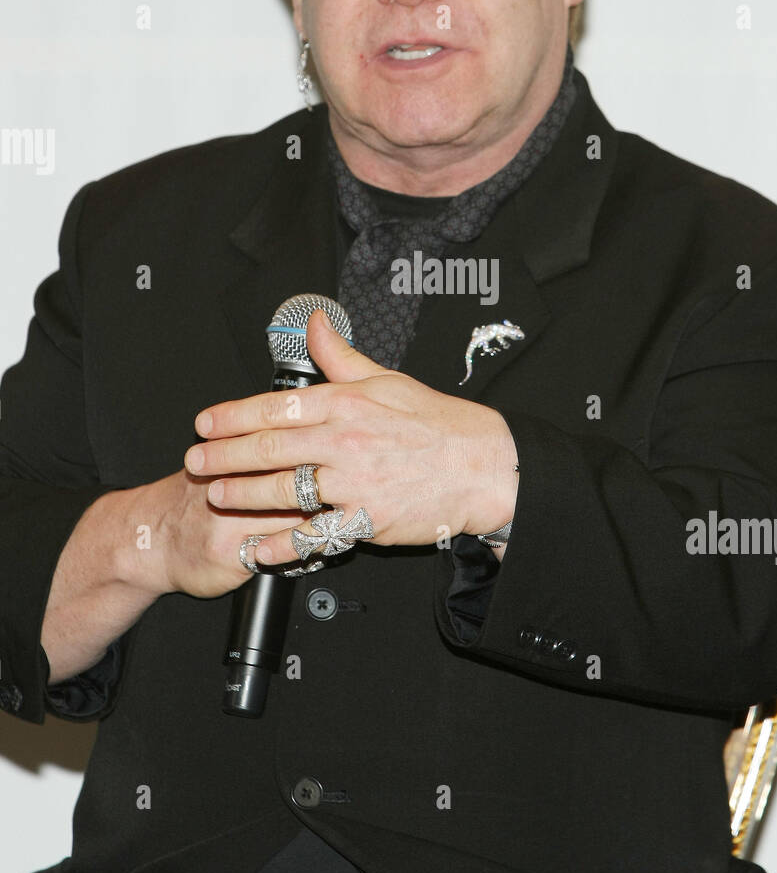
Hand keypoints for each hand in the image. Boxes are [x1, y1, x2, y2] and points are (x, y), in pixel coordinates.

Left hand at [183, 310, 518, 565]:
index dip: (233, 415)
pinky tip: (257, 548)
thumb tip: (314, 324)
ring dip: (242, 495)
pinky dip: (282, 545)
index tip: (205, 422)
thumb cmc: (438, 424)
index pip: (275, 406)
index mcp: (346, 403)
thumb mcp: (387, 379)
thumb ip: (341, 357)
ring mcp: (354, 482)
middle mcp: (344, 440)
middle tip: (196, 460)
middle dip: (224, 455)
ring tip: (216, 495)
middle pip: (269, 449)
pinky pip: (314, 535)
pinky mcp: (367, 519)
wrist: (484, 466)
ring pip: (283, 490)